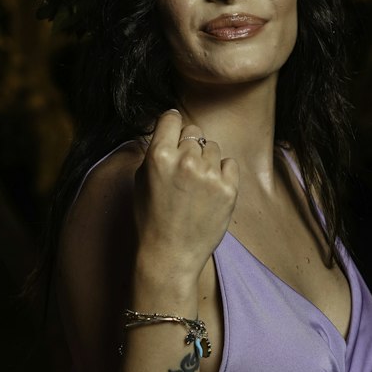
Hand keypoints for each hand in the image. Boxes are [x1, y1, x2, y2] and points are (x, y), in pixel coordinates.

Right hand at [133, 109, 238, 281]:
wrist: (171, 253)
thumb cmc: (152, 218)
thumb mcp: (142, 180)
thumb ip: (157, 152)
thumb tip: (172, 131)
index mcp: (159, 156)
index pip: (171, 118)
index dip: (172, 126)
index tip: (174, 133)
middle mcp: (185, 161)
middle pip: (194, 132)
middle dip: (189, 146)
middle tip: (183, 172)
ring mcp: (209, 175)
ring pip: (212, 147)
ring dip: (206, 160)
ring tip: (195, 186)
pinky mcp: (228, 188)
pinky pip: (229, 163)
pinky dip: (222, 173)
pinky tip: (209, 191)